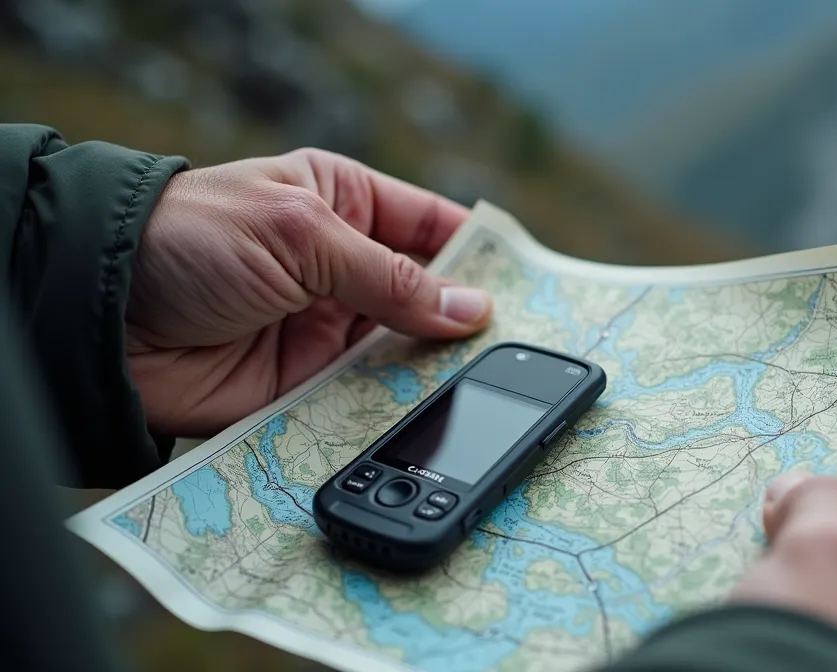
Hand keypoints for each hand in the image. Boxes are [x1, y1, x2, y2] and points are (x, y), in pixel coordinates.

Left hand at [127, 148, 491, 435]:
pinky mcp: (307, 384)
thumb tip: (473, 310)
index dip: (479, 253)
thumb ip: (391, 278)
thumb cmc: (191, 239)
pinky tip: (433, 415)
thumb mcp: (302, 235)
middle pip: (428, 296)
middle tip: (520, 349)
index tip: (530, 284)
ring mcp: (327, 328)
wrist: (101, 316)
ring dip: (435, 369)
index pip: (431, 225)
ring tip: (486, 387)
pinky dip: (397, 408)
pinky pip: (367, 397)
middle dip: (466, 319)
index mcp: (343, 203)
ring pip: (405, 352)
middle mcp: (342, 266)